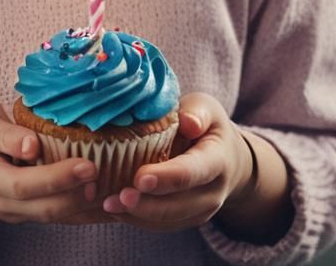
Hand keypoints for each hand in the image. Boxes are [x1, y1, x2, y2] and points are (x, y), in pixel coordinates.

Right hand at [0, 102, 116, 225]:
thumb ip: (5, 134)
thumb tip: (31, 145)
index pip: (23, 185)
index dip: (57, 178)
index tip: (86, 165)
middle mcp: (0, 203)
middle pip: (44, 208)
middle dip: (78, 195)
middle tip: (106, 176)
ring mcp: (16, 213)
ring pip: (55, 218)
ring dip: (86, 208)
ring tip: (116, 191)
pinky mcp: (29, 213)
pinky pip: (60, 217)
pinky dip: (85, 212)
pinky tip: (110, 203)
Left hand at [100, 93, 254, 231]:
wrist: (226, 159)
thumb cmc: (208, 125)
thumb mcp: (207, 109)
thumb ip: (197, 111)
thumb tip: (187, 122)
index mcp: (217, 160)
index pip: (192, 172)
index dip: (166, 177)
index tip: (140, 178)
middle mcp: (212, 192)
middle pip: (178, 205)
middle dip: (146, 204)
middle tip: (116, 198)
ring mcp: (200, 211)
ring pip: (168, 220)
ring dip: (136, 216)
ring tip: (108, 205)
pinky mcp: (186, 219)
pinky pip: (161, 225)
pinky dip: (136, 219)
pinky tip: (115, 209)